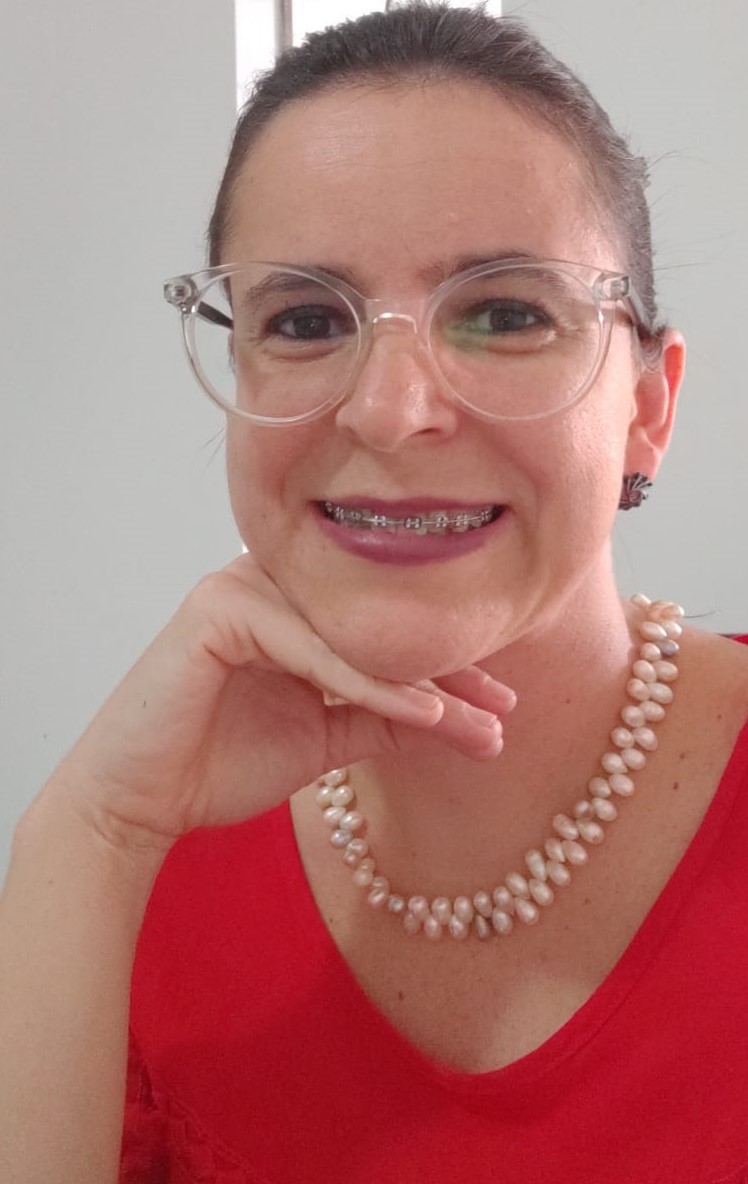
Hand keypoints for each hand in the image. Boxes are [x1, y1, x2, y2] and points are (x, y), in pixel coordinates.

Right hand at [43, 554, 514, 852]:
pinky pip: (310, 646)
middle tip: (506, 708)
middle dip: (446, 667)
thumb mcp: (329, 738)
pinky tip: (420, 712)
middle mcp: (270, 582)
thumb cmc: (223, 763)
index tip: (503, 704)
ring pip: (348, 630)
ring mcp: (240, 587)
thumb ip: (389, 718)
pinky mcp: (217, 610)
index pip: (383, 624)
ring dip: (415, 677)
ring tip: (475, 719)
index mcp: (293, 603)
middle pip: (376, 619)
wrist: (142, 802)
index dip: (447, 663)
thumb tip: (479, 726)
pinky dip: (365, 682)